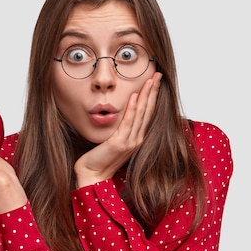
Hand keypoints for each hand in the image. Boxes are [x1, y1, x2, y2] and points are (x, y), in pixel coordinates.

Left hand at [74, 72, 161, 187]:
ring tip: (151, 80)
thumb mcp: (112, 140)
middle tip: (158, 74)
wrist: (92, 175)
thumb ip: (119, 128)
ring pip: (141, 114)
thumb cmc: (99, 158)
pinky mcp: (120, 143)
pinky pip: (128, 123)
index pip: (147, 113)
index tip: (155, 81)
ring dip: (146, 95)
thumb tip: (119, 113)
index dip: (152, 96)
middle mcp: (137, 139)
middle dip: (153, 91)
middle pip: (148, 111)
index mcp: (136, 138)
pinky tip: (134, 97)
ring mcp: (130, 142)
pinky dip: (132, 109)